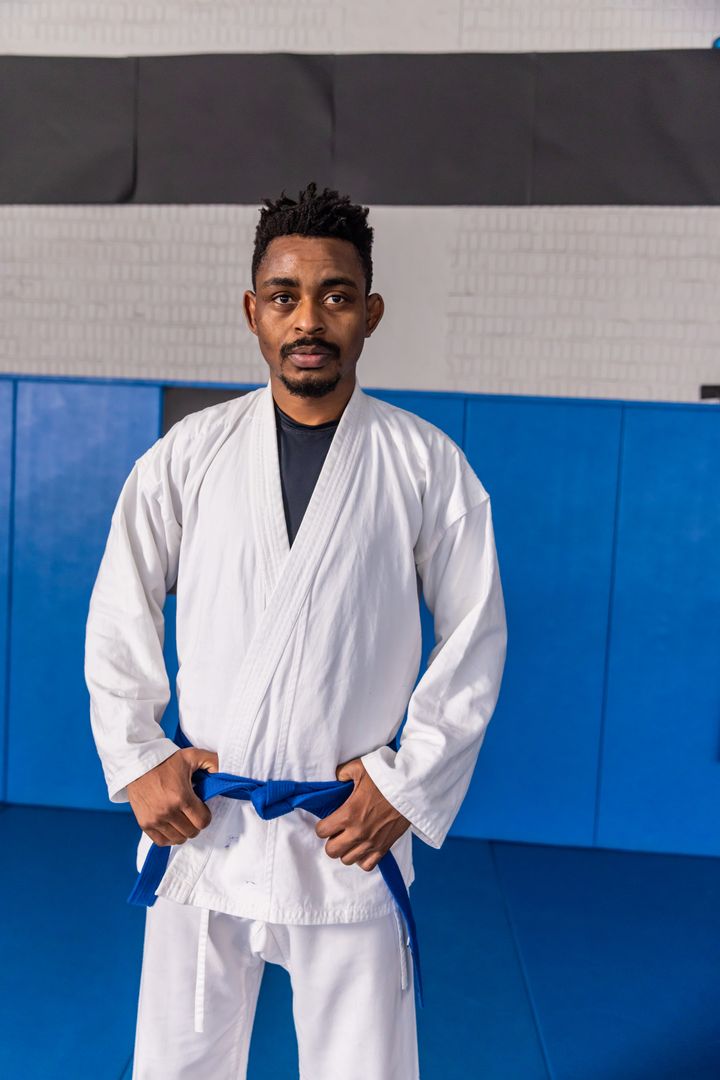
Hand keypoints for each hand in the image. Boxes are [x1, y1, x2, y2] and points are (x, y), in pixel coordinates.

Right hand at [127, 747, 218, 846]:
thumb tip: (228, 772)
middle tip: (192, 812)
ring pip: (178, 839)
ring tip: (182, 818)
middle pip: (192, 832)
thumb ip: (214, 762)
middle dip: (196, 823)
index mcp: (181, 796)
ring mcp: (154, 819)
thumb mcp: (193, 755)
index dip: (206, 816)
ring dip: (183, 831)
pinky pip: (161, 841)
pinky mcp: (144, 823)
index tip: (201, 808)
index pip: (203, 821)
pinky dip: (169, 837)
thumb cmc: (166, 760)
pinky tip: (171, 825)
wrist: (137, 763)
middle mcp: (167, 811)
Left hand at [315, 757, 410, 871]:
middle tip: (338, 830)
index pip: (321, 832)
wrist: (411, 789)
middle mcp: (357, 832)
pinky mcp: (384, 848)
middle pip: (331, 851)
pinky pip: (366, 865)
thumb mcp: (359, 768)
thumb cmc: (385, 778)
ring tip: (350, 838)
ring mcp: (371, 843)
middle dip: (331, 840)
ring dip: (346, 850)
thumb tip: (335, 779)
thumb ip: (342, 773)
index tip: (328, 821)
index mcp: (348, 814)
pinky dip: (362, 859)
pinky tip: (363, 846)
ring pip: (347, 860)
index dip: (322, 826)